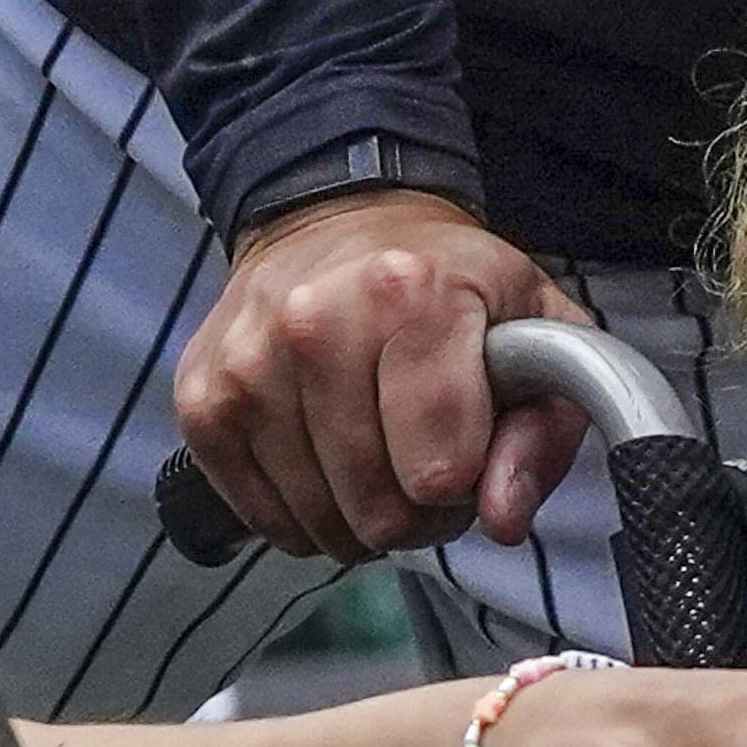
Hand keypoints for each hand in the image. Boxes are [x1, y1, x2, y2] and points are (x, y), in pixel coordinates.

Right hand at [165, 188, 584, 564]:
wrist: (340, 223)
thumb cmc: (451, 285)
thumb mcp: (539, 332)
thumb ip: (544, 431)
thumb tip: (501, 519)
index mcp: (412, 296)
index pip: (440, 471)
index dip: (466, 486)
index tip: (468, 449)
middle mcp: (315, 323)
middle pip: (378, 510)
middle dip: (416, 512)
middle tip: (424, 462)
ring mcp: (248, 363)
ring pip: (319, 523)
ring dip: (358, 515)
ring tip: (379, 455)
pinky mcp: (202, 398)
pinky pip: (263, 516)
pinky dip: (304, 511)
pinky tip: (327, 462)